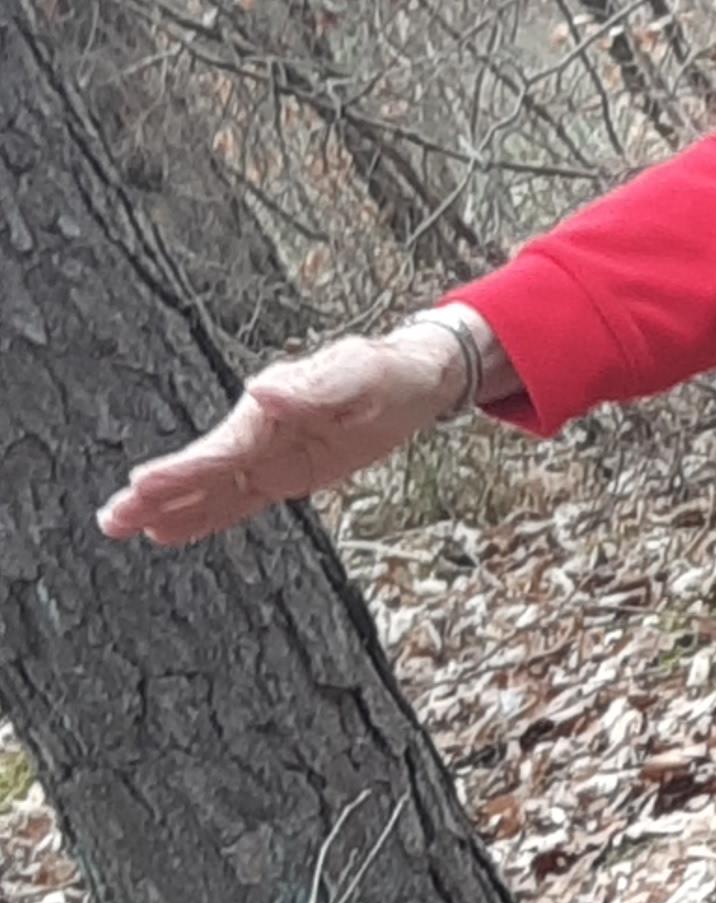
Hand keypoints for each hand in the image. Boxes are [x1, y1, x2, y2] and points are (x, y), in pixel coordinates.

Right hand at [97, 313, 500, 548]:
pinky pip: (237, 499)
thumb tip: (262, 391)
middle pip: (205, 467)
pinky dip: (203, 515)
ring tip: (121, 526)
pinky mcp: (282, 473)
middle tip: (113, 516)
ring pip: (211, 487)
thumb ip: (316, 387)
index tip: (145, 484)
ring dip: (168, 506)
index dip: (188, 469)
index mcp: (276, 403)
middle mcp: (263, 429)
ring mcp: (269, 453)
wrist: (415, 381)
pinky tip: (168, 530)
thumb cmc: (389, 372)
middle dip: (159, 491)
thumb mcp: (363, 374)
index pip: (227, 445)